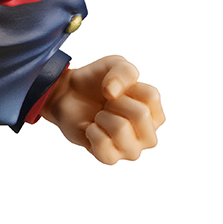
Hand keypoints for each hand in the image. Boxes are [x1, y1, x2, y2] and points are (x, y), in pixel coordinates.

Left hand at [41, 55, 163, 164]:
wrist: (67, 95)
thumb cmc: (97, 82)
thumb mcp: (114, 65)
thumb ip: (123, 70)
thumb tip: (112, 93)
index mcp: (155, 114)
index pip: (151, 97)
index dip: (128, 87)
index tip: (117, 90)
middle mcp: (148, 136)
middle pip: (141, 115)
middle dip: (116, 103)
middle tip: (107, 105)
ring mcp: (131, 150)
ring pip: (121, 129)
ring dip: (103, 117)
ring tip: (99, 117)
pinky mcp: (110, 158)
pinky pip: (103, 144)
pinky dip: (92, 132)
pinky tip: (92, 129)